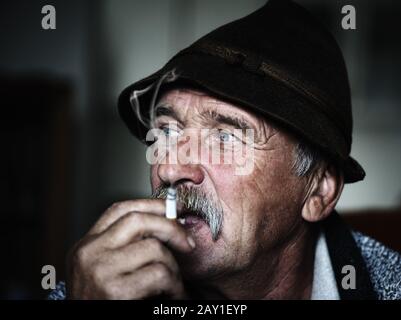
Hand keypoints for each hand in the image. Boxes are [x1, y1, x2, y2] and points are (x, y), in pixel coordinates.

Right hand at [66, 199, 194, 298]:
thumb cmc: (105, 302)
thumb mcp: (104, 269)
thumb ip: (124, 246)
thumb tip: (165, 222)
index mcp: (86, 245)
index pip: (120, 210)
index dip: (151, 204)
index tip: (174, 208)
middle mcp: (88, 253)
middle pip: (138, 220)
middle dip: (170, 227)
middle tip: (187, 243)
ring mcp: (100, 270)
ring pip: (154, 248)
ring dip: (174, 266)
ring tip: (174, 283)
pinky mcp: (115, 291)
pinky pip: (159, 274)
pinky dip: (175, 285)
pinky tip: (173, 295)